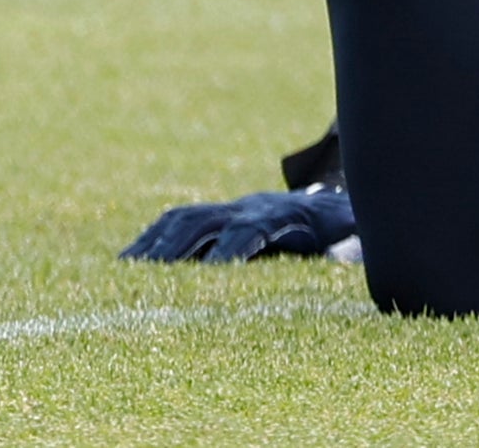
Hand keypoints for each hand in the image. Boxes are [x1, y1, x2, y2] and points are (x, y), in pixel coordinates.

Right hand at [121, 184, 356, 264]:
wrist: (337, 203)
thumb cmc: (348, 234)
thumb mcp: (355, 241)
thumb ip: (347, 250)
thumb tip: (344, 258)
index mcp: (286, 217)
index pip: (252, 230)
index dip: (231, 248)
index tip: (212, 272)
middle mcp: (251, 208)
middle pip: (205, 219)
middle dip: (174, 245)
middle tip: (144, 275)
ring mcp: (231, 208)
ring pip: (184, 218)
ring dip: (153, 243)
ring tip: (122, 271)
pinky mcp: (218, 216)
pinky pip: (177, 222)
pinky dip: (152, 240)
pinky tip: (127, 264)